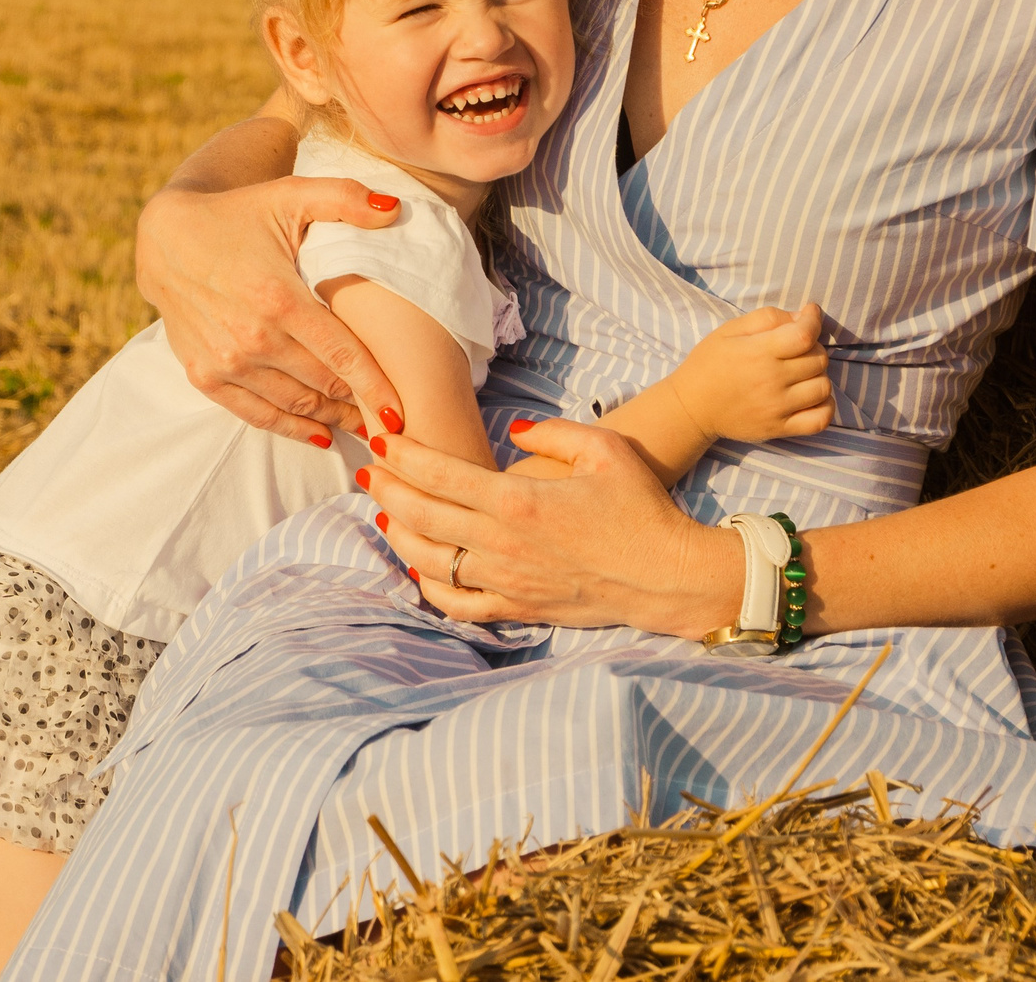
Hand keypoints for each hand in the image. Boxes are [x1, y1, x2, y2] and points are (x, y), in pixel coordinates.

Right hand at [134, 176, 402, 443]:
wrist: (167, 239)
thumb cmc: (238, 215)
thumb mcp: (290, 196)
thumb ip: (345, 199)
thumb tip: (396, 207)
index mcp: (279, 297)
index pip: (342, 354)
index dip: (376, 387)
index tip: (402, 414)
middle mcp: (252, 337)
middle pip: (323, 384)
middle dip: (361, 405)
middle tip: (392, 418)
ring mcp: (225, 361)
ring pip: (294, 403)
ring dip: (332, 417)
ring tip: (364, 424)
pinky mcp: (204, 375)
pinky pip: (255, 414)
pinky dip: (291, 428)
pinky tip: (320, 435)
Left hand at [362, 420, 742, 637]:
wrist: (667, 577)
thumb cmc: (641, 508)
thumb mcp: (606, 449)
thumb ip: (553, 431)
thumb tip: (513, 426)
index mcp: (519, 501)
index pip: (439, 474)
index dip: (403, 455)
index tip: (381, 439)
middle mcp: (502, 544)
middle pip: (422, 515)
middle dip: (387, 489)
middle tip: (368, 470)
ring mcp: (505, 582)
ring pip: (427, 561)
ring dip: (399, 534)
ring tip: (386, 512)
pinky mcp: (516, 609)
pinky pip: (454, 604)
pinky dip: (426, 585)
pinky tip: (417, 566)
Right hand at [667, 302, 835, 444]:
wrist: (692, 408)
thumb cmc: (710, 363)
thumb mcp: (729, 330)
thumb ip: (767, 318)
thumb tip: (801, 317)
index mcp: (758, 352)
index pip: (804, 334)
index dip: (814, 319)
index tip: (810, 314)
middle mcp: (771, 381)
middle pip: (818, 359)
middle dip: (813, 347)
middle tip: (796, 348)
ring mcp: (777, 408)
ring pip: (823, 387)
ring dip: (818, 375)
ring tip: (802, 373)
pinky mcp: (779, 429)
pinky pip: (820, 420)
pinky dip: (825, 406)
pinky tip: (812, 396)